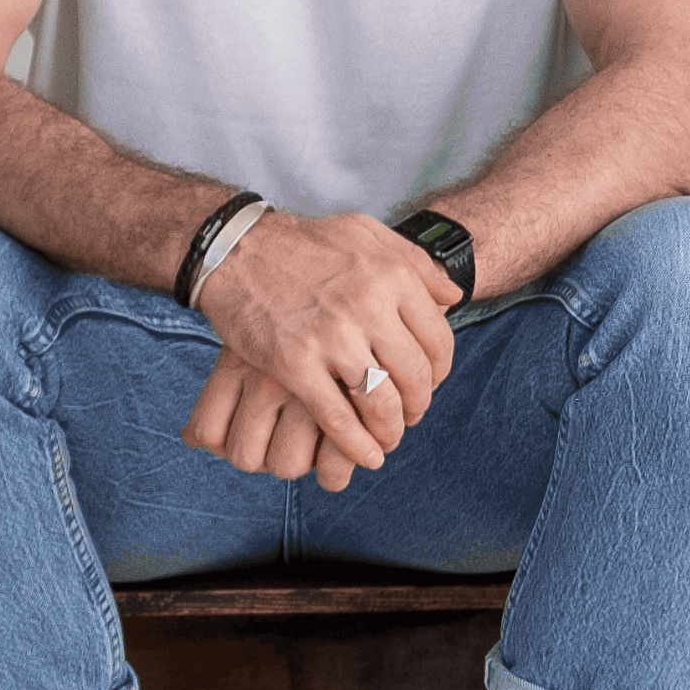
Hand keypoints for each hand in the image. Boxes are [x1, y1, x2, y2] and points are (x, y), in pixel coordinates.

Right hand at [180, 211, 457, 482]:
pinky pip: (337, 419)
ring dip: (392, 429)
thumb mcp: (369, 234)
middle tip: (412, 414)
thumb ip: (415, 263)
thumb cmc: (306, 243)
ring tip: (388, 436)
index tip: (430, 383)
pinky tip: (366, 456)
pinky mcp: (294, 365)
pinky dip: (357, 445)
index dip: (440, 371)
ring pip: (381, 402)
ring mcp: (331, 338)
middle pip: (415, 376)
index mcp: (391, 275)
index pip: (438, 339)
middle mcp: (368, 306)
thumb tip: (452, 299)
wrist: (237, 250)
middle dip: (419, 404)